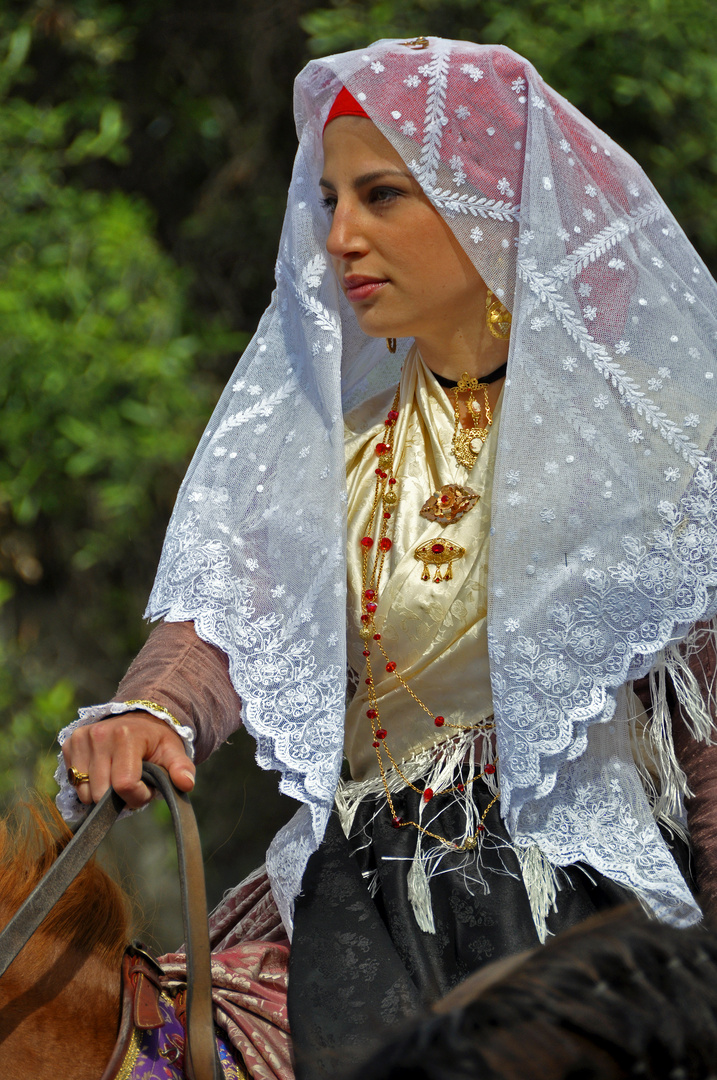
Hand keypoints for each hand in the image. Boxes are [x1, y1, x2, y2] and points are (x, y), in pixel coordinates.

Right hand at [62, 712, 195, 808]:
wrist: (138, 719)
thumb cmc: (156, 740)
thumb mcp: (174, 751)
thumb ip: (182, 768)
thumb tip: (186, 783)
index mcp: (126, 736)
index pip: (124, 785)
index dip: (137, 796)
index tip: (146, 789)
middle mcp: (99, 735)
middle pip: (101, 793)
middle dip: (119, 797)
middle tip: (132, 783)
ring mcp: (81, 738)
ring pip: (84, 792)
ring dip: (102, 793)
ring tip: (117, 776)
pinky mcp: (69, 743)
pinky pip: (74, 782)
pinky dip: (89, 784)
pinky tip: (103, 771)